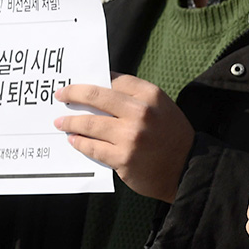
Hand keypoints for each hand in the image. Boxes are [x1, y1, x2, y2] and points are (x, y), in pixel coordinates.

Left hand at [54, 74, 193, 202]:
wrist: (187, 168)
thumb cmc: (172, 136)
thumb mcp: (162, 108)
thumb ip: (136, 99)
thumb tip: (99, 92)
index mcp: (151, 95)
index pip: (114, 80)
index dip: (92, 80)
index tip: (78, 83)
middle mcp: (141, 112)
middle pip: (96, 96)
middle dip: (73, 94)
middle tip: (60, 95)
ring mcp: (131, 136)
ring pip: (90, 123)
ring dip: (70, 122)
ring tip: (61, 122)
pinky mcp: (123, 158)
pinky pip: (92, 147)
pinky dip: (79, 142)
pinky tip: (74, 140)